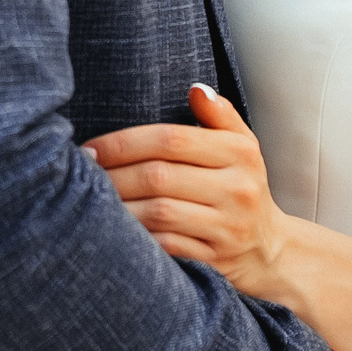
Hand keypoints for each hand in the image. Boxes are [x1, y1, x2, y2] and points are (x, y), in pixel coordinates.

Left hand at [82, 82, 296, 304]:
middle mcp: (237, 188)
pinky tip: (115, 231)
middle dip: (113, 175)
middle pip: (160, 176)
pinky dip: (137, 239)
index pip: (172, 138)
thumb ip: (219, 115)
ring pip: (159, 213)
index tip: (90, 149)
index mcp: (240, 152)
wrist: (270, 252)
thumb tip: (195, 90)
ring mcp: (227, 227)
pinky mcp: (216, 260)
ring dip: (118, 207)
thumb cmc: (242, 187)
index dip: (124, 142)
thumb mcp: (242, 146)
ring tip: (90, 201)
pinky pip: (166, 247)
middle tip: (81, 175)